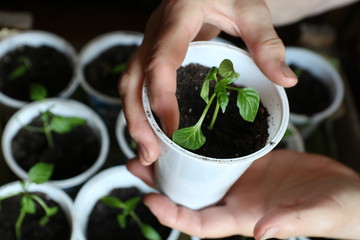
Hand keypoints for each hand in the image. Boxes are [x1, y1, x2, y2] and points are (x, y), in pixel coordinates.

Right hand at [119, 0, 297, 165]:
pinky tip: (154, 132)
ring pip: (130, 84)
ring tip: (149, 152)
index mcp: (176, 19)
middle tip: (150, 153)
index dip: (161, 97)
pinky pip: (140, 84)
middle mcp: (155, 33)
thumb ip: (266, 42)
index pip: (161, 61)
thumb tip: (287, 80)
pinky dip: (143, 110)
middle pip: (133, 79)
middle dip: (137, 119)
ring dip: (136, 120)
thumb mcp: (251, 10)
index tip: (172, 129)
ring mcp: (151, 43)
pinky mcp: (154, 54)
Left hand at [127, 150, 359, 238]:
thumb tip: (262, 233)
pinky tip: (187, 129)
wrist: (347, 192)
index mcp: (245, 217)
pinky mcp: (250, 160)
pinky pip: (219, 152)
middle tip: (134, 164)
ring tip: (150, 144)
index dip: (174, 216)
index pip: (202, 223)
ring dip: (174, 161)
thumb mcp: (318, 215)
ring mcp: (242, 179)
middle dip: (160, 184)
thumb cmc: (338, 210)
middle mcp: (237, 199)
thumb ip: (291, 222)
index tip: (150, 201)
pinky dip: (200, 144)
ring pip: (199, 171)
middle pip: (190, 195)